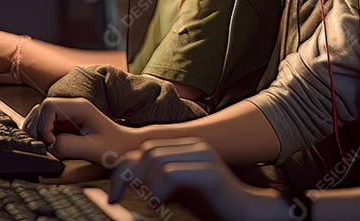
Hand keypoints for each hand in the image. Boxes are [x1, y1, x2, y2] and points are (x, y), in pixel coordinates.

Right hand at [23, 97, 136, 163]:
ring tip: (46, 149)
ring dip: (38, 133)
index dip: (44, 125)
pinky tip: (49, 148)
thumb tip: (49, 146)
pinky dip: (43, 137)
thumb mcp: (92, 149)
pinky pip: (47, 126)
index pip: (49, 106)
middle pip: (41, 110)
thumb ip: (68, 145)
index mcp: (80, 106)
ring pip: (41, 117)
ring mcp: (69, 115)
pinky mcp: (67, 124)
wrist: (127, 147)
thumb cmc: (115, 147)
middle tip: (44, 148)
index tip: (50, 142)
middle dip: (37, 129)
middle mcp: (73, 107)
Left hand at [108, 138, 292, 220]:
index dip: (123, 170)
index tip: (114, 195)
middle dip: (127, 176)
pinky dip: (158, 190)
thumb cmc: (211, 205)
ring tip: (146, 203)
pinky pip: (171, 174)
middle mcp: (194, 147)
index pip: (143, 150)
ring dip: (144, 185)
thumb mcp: (176, 193)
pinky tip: (159, 205)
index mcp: (185, 148)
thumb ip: (155, 183)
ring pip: (156, 160)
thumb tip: (125, 184)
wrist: (245, 213)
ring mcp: (203, 157)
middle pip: (146, 152)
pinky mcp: (209, 172)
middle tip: (120, 199)